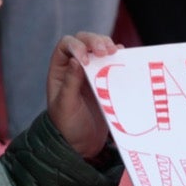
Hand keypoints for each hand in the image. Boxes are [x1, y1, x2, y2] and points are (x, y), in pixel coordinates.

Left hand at [46, 33, 120, 158]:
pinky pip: (113, 63)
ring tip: (116, 51)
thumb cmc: (67, 126)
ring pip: (99, 48)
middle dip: (95, 41)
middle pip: (84, 41)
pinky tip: (125, 57)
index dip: (77, 46)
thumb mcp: (65, 106)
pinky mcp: (108, 80)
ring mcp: (92, 72)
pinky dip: (120, 57)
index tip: (87, 60)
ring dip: (108, 45)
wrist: (82, 144)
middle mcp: (76, 67)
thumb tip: (77, 60)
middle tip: (106, 51)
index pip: (67, 46)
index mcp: (60, 70)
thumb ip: (70, 83)